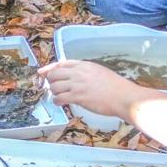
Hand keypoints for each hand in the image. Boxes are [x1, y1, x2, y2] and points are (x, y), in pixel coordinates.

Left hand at [38, 59, 158, 121]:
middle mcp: (79, 72)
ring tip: (58, 97)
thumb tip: (78, 78)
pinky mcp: (78, 96)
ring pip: (55, 86)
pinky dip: (57, 101)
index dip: (50, 68)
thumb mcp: (101, 73)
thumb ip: (87, 73)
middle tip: (54, 88)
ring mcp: (78, 84)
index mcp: (85, 65)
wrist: (123, 97)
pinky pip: (59, 97)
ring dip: (54, 92)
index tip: (42, 72)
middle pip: (55, 74)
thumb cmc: (117, 87)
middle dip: (51, 81)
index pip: (62, 63)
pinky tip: (60, 103)